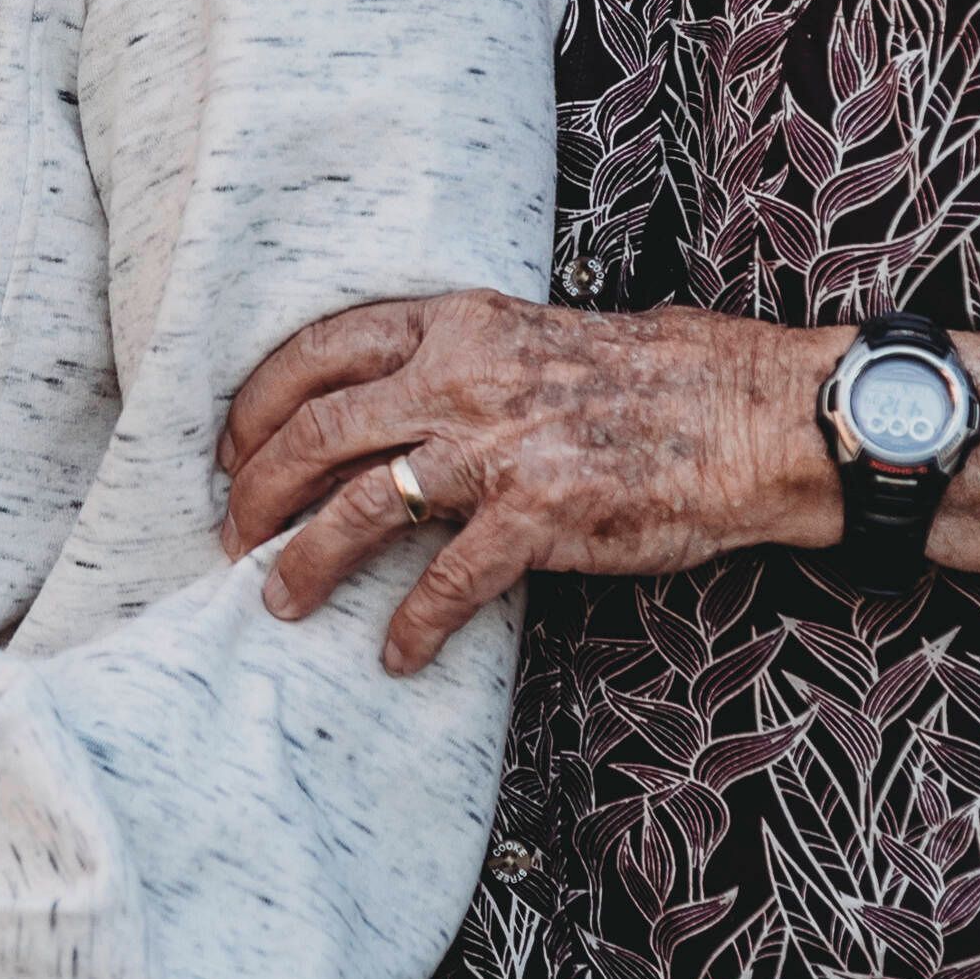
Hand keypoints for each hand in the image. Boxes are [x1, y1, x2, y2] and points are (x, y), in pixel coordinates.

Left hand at [217, 292, 828, 672]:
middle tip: (232, 534)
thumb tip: (380, 403)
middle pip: (315, 431)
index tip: (229, 448)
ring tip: (278, 600)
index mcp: (454, 324)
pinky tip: (397, 654)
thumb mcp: (532, 336)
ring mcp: (498, 447)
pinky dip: (413, 624)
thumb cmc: (651, 377)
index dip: (256, 403)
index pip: (317, 351)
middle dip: (257, 489)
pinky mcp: (541, 514)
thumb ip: (455, 359)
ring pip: (360, 505)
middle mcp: (461, 377)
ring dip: (306, 561)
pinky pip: (449, 579)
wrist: (750, 413)